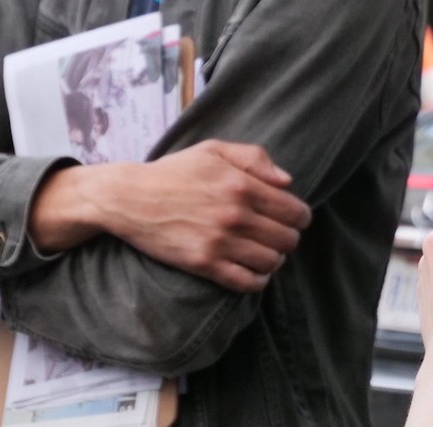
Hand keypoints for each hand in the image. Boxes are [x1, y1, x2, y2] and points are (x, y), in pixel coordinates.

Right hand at [31, 140, 310, 291]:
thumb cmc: (175, 171)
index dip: (301, 216)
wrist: (131, 198)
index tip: (296, 218)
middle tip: (281, 235)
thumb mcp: (215, 150)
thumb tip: (287, 182)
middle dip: (290, 238)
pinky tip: (255, 271)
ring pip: (270, 262)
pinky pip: (245, 282)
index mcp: (242, 184)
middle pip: (286, 238)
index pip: (292, 210)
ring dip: (275, 259)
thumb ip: (255, 159)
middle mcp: (235, 215)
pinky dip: (258, 280)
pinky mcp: (203, 264)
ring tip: (268, 252)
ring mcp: (220, 242)